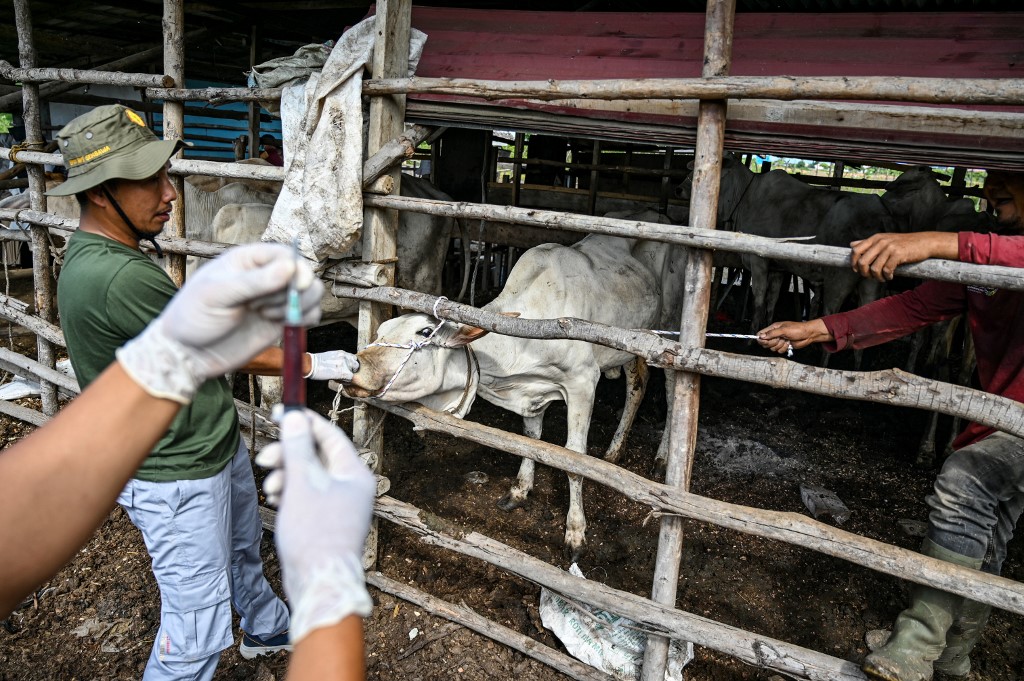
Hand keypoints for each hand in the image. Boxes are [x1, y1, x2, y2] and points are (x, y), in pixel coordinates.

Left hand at [117, 244, 322, 402]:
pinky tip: (283, 325)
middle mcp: (265, 277)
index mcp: (248, 261)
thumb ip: (254, 282)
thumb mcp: (217, 295)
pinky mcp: (280, 322)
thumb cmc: (193, 317)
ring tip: (269, 316)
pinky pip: (310, 314)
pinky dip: (307, 319)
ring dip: (300, 305)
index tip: (294, 285)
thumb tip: (290, 268)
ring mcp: (274, 300)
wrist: (187, 355)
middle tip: (263, 307)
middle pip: (303, 273)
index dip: (296, 268)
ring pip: (312, 293)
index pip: (285, 254)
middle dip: (293, 292)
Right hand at [254, 410, 374, 642]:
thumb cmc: (315, 533)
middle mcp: (351, 487)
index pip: (330, 436)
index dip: (304, 422)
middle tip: (265, 458)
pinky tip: (275, 499)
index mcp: (355, 474)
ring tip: (271, 487)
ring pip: (308, 476)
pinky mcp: (325, 520)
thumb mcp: (303, 483)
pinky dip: (290, 493)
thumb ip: (298, 448)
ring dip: (286, 475)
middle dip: (289, 454)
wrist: (319, 582)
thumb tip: (295, 417)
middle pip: (316, 456)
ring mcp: (339, 504)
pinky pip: (306, 495)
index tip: (280, 412)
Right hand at [305, 350, 359, 380]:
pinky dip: (346, 381)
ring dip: (349, 375)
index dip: (351, 365)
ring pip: (353, 371)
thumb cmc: (317, 362)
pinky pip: (350, 378)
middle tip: (345, 374)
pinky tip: (339, 381)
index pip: (353, 358)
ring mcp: (345, 364)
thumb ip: (339, 360)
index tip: (347, 369)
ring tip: (341, 378)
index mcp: (341, 353)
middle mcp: (345, 357)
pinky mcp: (343, 372)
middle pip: (356, 364)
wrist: (311, 364)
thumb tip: (342, 366)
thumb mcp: (331, 356)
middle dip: (351, 370)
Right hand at [757, 319, 831, 353]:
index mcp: (773, 328)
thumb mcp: (784, 330)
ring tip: (786, 340)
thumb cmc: (798, 329)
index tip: (765, 341)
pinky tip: (788, 344)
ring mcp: (779, 341)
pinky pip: (779, 351)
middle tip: (780, 339)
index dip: (761, 339)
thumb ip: (772, 333)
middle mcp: (775, 335)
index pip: (761, 334)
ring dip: (779, 346)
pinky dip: (784, 348)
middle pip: (765, 343)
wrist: (808, 335)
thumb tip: (761, 336)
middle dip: (772, 343)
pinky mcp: (784, 346)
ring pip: (772, 348)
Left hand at [850, 232, 958, 281]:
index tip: (858, 270)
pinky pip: (886, 270)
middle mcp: (880, 241)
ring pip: (874, 268)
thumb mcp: (884, 240)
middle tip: (871, 277)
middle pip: (862, 262)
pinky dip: (887, 276)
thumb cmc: (903, 243)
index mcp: (875, 238)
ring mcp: (889, 247)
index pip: (855, 250)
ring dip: (877, 277)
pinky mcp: (898, 254)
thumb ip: (867, 243)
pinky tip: (891, 276)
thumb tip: (851, 245)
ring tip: (883, 278)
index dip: (854, 263)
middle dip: (864, 273)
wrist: (924, 242)